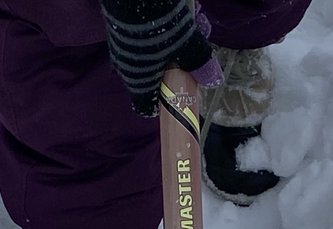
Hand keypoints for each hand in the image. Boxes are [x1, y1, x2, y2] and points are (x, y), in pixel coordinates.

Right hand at [99, 0, 224, 116]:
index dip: (161, 105)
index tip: (175, 96)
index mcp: (140, 82)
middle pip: (150, 80)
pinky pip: (140, 41)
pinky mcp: (118, 30)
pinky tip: (171, 19)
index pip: (144, 106)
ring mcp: (120, 49)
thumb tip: (213, 80)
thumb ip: (200, 64)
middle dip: (171, 72)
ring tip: (185, 31)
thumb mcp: (189, 46)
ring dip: (165, 51)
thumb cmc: (162, 28)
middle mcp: (126, 69)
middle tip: (188, 56)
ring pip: (146, 58)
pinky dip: (155, 35)